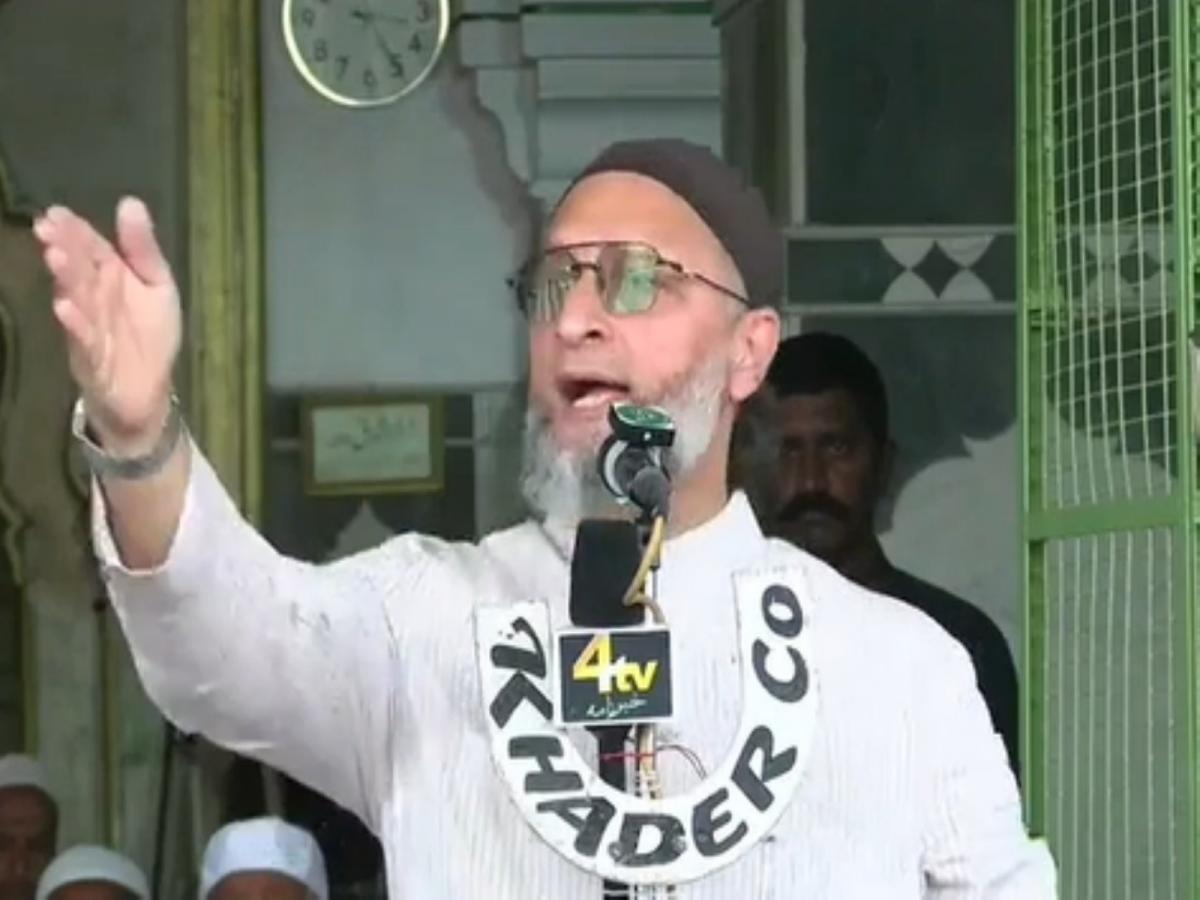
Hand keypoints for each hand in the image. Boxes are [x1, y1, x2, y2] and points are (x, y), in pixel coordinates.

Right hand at [33, 197, 181, 450]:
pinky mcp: (91, 357)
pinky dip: (74, 323)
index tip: (56, 212)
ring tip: (55, 256)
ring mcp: (89, 325)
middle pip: (78, 268)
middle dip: (64, 247)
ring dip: (65, 279)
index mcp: (110, 276)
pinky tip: (64, 307)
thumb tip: (130, 202)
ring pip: (75, 298)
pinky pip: (82, 338)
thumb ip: (143, 248)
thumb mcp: (157, 285)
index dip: (75, 229)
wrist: (146, 392)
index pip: (90, 246)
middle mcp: (94, 296)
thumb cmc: (150, 333)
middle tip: (48, 228)